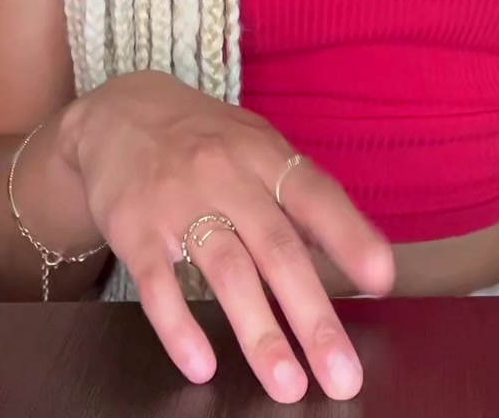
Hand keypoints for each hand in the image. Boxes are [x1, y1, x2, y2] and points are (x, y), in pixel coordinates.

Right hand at [65, 71, 394, 400]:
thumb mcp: (254, 147)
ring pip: (226, 271)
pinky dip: (180, 327)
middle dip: (312, 315)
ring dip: (259, 333)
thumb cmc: (203, 140)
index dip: (349, 234)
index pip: (315, 194)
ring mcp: (178, 201)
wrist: (117, 113)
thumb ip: (296, 194)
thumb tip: (352, 246)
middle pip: (277, 247)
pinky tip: (202, 365)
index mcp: (264, 155)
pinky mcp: (134, 228)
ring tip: (287, 385)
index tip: (381, 278)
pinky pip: (157, 283)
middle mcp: (226, 174)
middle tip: (341, 374)